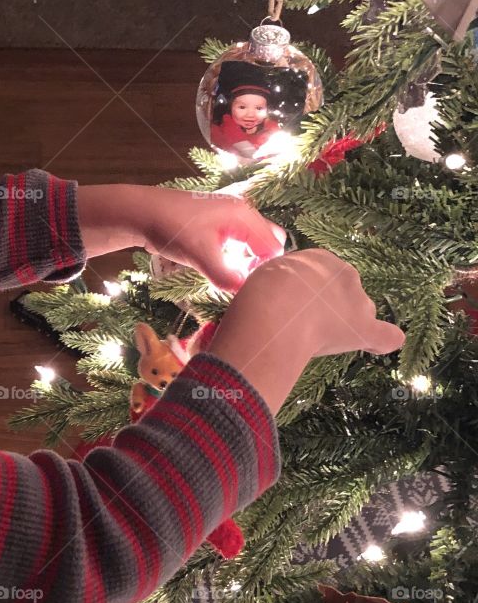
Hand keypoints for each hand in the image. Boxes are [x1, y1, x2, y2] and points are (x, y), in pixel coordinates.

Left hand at [135, 187, 286, 291]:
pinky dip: (235, 254)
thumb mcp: (198, 255)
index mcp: (243, 216)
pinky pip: (237, 240)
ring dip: (247, 259)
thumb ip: (223, 275)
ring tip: (230, 276)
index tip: (251, 286)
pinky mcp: (217, 222)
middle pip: (268, 240)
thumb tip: (244, 291)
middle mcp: (241, 212)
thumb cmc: (172, 229)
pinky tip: (219, 267)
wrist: (143, 212)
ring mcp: (229, 216)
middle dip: (261, 263)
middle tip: (243, 281)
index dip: (266, 269)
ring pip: (252, 241)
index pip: (273, 246)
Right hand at [206, 248, 404, 415]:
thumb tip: (217, 332)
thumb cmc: (256, 296)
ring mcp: (357, 301)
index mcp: (317, 258)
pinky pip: (385, 334)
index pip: (318, 275)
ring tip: (315, 340)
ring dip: (343, 324)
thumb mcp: (253, 282)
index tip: (289, 305)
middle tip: (298, 324)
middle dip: (327, 306)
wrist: (274, 308)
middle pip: (342, 292)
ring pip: (357, 313)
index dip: (305, 293)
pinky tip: (384, 344)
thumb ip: (259, 294)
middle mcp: (344, 273)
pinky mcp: (363, 327)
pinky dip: (384, 340)